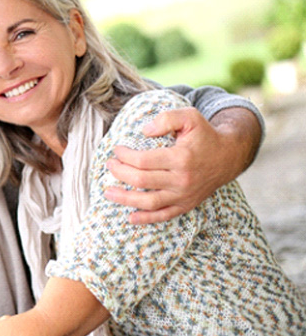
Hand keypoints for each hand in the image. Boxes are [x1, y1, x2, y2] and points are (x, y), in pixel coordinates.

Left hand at [104, 106, 260, 224]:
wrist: (228, 156)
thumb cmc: (204, 134)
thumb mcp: (189, 117)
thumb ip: (166, 119)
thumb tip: (144, 131)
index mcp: (181, 158)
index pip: (143, 161)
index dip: (125, 156)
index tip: (117, 149)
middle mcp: (182, 180)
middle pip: (141, 181)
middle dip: (120, 173)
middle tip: (109, 165)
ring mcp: (184, 196)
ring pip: (149, 202)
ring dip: (125, 198)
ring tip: (108, 192)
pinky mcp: (186, 205)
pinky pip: (164, 216)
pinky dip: (146, 219)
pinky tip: (130, 217)